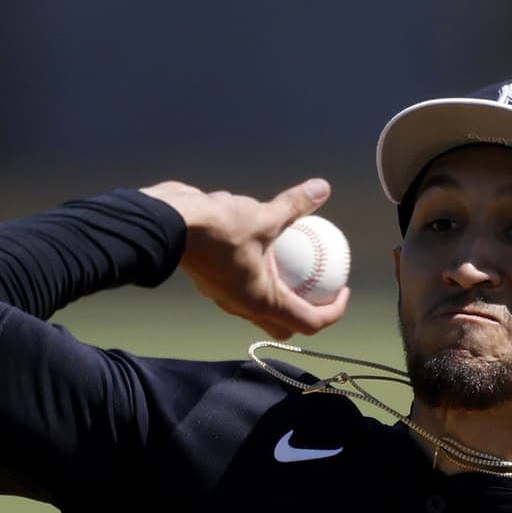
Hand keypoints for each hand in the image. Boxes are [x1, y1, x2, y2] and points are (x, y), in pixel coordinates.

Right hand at [140, 177, 348, 339]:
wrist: (169, 224)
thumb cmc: (218, 227)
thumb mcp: (264, 215)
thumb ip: (294, 206)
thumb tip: (322, 189)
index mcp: (263, 302)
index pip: (310, 322)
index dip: (334, 312)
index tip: (342, 290)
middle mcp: (244, 307)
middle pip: (284, 324)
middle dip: (306, 311)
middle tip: (320, 286)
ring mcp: (226, 296)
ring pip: (261, 306)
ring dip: (281, 293)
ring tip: (296, 264)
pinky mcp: (214, 281)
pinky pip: (243, 284)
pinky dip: (260, 274)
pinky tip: (265, 247)